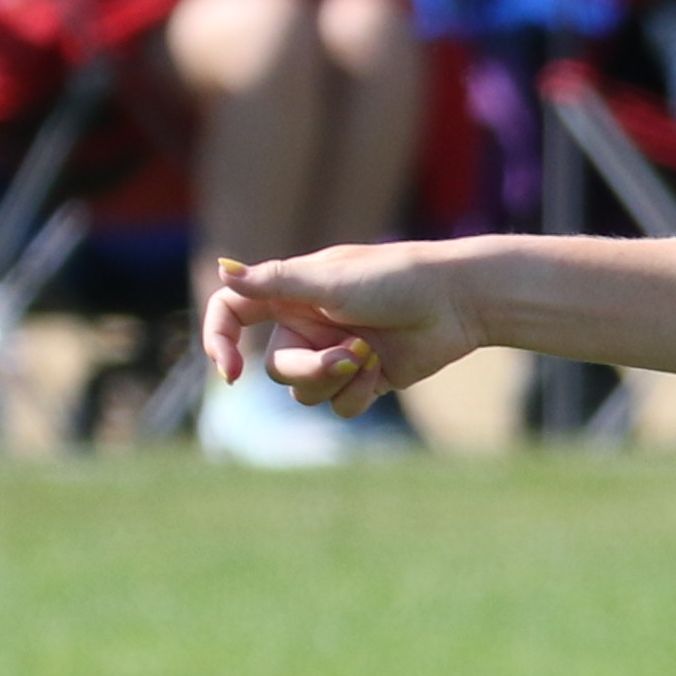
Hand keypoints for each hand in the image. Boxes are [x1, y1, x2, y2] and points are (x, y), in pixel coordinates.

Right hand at [209, 242, 478, 412]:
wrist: (456, 302)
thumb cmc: (396, 279)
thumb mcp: (331, 280)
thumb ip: (276, 282)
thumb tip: (223, 270)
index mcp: (290, 293)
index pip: (233, 313)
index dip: (219, 340)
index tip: (230, 372)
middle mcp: (307, 323)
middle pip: (277, 368)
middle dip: (308, 370)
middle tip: (345, 356)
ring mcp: (334, 353)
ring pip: (306, 392)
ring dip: (335, 381)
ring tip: (368, 355)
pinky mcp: (364, 379)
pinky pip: (340, 405)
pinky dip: (357, 393)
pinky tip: (380, 369)